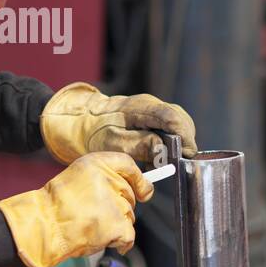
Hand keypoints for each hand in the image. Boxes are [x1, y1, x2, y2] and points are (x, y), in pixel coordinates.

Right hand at [0, 152, 153, 266]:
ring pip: (129, 215)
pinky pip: (129, 234)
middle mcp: (107, 179)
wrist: (42, 227)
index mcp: (95, 164)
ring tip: (92, 224)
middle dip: (120, 206)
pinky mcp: (117, 224)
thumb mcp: (78, 178)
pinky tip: (104, 239)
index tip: (144, 189)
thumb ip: (105, 179)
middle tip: (96, 213)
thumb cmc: (55, 206)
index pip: (127, 164)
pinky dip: (121, 241)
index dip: (138, 178)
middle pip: (130, 194)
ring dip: (117, 224)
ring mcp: (114, 203)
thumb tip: (142, 189)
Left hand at [40, 81, 197, 163]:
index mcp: (141, 108)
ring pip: (179, 123)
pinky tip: (161, 153)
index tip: (185, 155)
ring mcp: (152, 109)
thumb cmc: (94, 133)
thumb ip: (139, 145)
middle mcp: (150, 104)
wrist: (80, 120)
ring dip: (178, 142)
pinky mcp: (152, 115)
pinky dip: (171, 140)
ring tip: (165, 160)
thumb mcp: (113, 143)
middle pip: (181, 119)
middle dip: (183, 141)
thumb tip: (163, 149)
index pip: (173, 118)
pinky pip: (171, 126)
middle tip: (174, 161)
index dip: (184, 137)